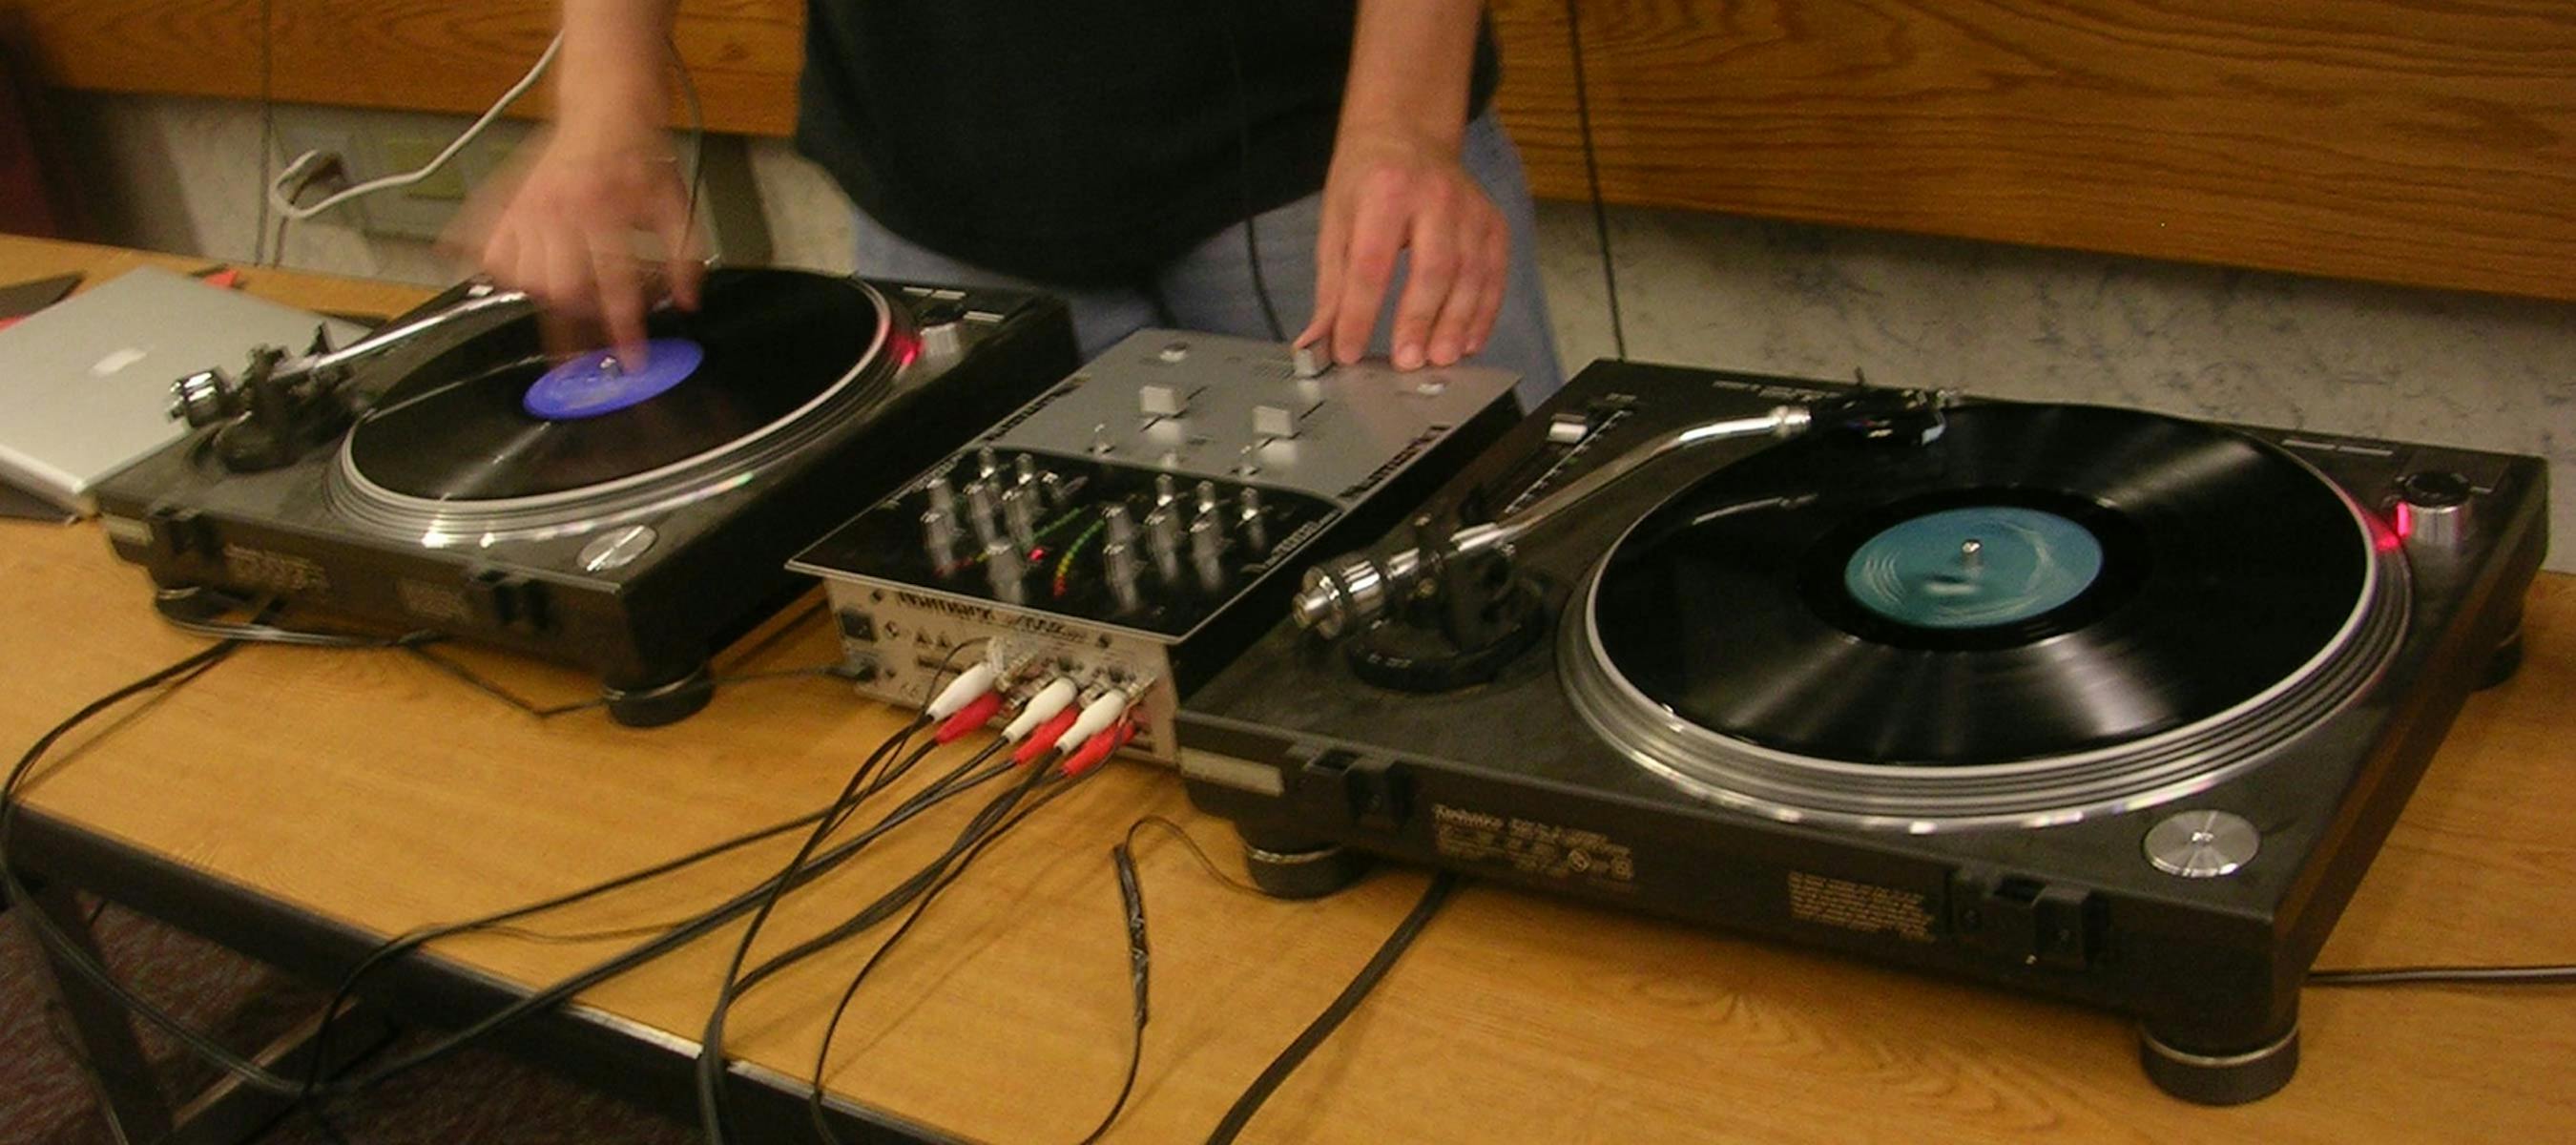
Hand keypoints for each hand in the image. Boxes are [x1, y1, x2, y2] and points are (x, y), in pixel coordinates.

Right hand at [457, 119, 702, 364]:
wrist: (606, 110)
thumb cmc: (642, 159)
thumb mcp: (676, 207)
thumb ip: (685, 258)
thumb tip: (688, 303)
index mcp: (605, 212)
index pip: (615, 287)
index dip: (622, 329)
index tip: (629, 358)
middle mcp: (561, 211)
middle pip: (560, 290)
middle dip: (582, 317)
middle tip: (596, 324)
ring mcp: (528, 208)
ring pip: (525, 278)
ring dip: (549, 297)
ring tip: (571, 294)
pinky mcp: (507, 205)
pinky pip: (492, 255)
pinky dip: (507, 273)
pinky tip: (530, 273)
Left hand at [1297, 124, 1507, 370]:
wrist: (1408, 132)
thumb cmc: (1366, 180)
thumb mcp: (1335, 223)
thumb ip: (1330, 286)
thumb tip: (1315, 342)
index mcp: (1384, 192)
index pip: (1371, 262)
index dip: (1360, 312)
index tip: (1348, 351)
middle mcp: (1434, 196)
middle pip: (1433, 267)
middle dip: (1420, 319)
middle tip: (1408, 362)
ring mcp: (1470, 208)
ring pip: (1470, 274)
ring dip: (1457, 323)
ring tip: (1440, 358)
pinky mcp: (1493, 221)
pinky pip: (1495, 273)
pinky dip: (1485, 312)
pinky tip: (1470, 342)